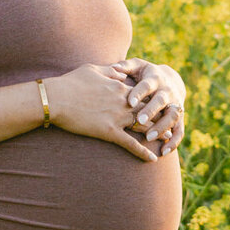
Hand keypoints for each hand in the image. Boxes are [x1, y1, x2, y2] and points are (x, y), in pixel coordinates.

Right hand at [47, 63, 161, 160]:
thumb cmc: (71, 82)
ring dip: (158, 134)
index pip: (143, 93)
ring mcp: (117, 117)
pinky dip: (142, 152)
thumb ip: (112, 71)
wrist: (56, 98)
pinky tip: (152, 159)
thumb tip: (122, 72)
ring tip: (168, 140)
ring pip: (144, 127)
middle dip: (162, 116)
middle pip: (149, 110)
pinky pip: (130, 144)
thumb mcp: (93, 69)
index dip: (154, 99)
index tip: (162, 103)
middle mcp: (123, 102)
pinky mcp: (109, 132)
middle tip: (173, 123)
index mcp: (120, 86)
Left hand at [110, 57, 185, 157]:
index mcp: (155, 79)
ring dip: (161, 128)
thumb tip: (113, 67)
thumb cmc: (146, 74)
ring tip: (148, 137)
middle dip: (151, 111)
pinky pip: (180, 131)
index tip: (130, 101)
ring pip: (171, 117)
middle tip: (139, 120)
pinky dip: (174, 142)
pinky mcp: (180, 118)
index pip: (147, 85)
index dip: (139, 93)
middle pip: (161, 101)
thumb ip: (126, 67)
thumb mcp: (138, 66)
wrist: (171, 80)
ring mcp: (175, 105)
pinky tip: (164, 151)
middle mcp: (167, 92)